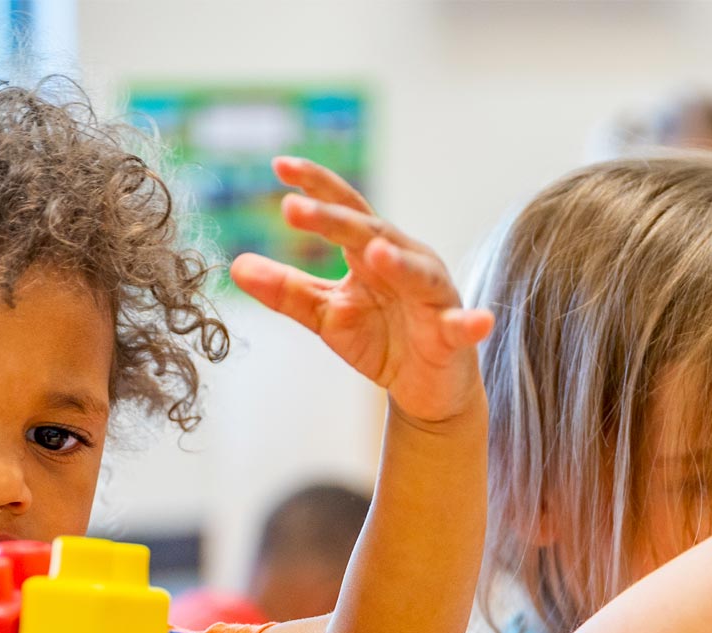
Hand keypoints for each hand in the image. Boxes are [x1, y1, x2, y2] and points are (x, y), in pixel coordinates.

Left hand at [230, 157, 491, 424]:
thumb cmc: (381, 340)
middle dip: (334, 220)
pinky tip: (477, 319)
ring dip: (399, 262)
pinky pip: (464, 326)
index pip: (344, 208)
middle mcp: (407, 261)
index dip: (315, 186)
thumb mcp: (326, 315)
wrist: (423, 389)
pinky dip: (471, 322)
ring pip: (419, 272)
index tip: (279, 165)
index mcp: (372, 252)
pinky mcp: (454, 334)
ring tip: (374, 253)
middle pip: (370, 233)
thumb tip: (234, 265)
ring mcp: (434, 297)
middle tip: (293, 209)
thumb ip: (286, 291)